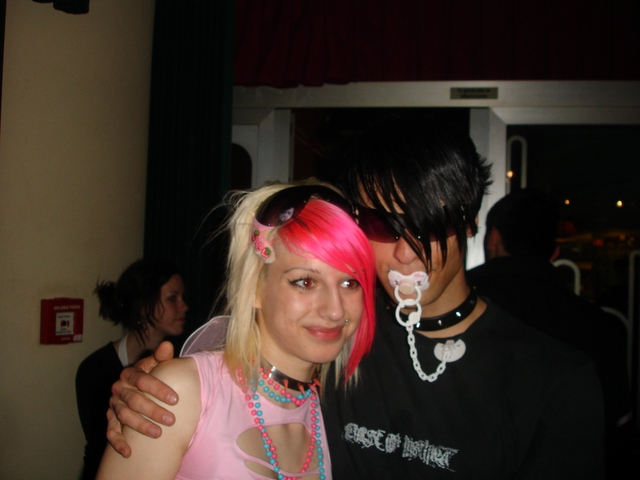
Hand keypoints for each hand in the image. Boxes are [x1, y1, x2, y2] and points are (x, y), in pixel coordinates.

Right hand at [106, 341, 177, 457]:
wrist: (136, 385)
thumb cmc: (150, 374)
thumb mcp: (155, 363)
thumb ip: (161, 356)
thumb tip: (167, 345)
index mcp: (129, 374)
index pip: (142, 380)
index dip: (159, 389)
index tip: (175, 400)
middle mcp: (119, 389)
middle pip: (134, 401)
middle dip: (153, 411)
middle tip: (171, 420)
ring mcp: (113, 404)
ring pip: (124, 416)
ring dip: (140, 426)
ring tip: (158, 434)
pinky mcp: (110, 418)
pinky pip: (111, 432)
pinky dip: (118, 443)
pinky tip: (129, 452)